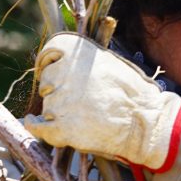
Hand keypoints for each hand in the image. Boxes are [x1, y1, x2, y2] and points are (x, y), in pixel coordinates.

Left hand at [24, 33, 180, 171]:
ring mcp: (61, 102)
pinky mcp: (62, 129)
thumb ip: (82, 61)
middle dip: (56, 89)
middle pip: (46, 82)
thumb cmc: (132, 92)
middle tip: (78, 98)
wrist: (147, 122)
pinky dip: (35, 126)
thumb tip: (60, 63)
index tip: (46, 69)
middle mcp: (64, 73)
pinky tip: (34, 123)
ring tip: (83, 115)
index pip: (49, 52)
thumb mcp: (108, 62)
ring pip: (47, 106)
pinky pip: (38, 127)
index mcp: (76, 52)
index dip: (46, 62)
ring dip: (57, 110)